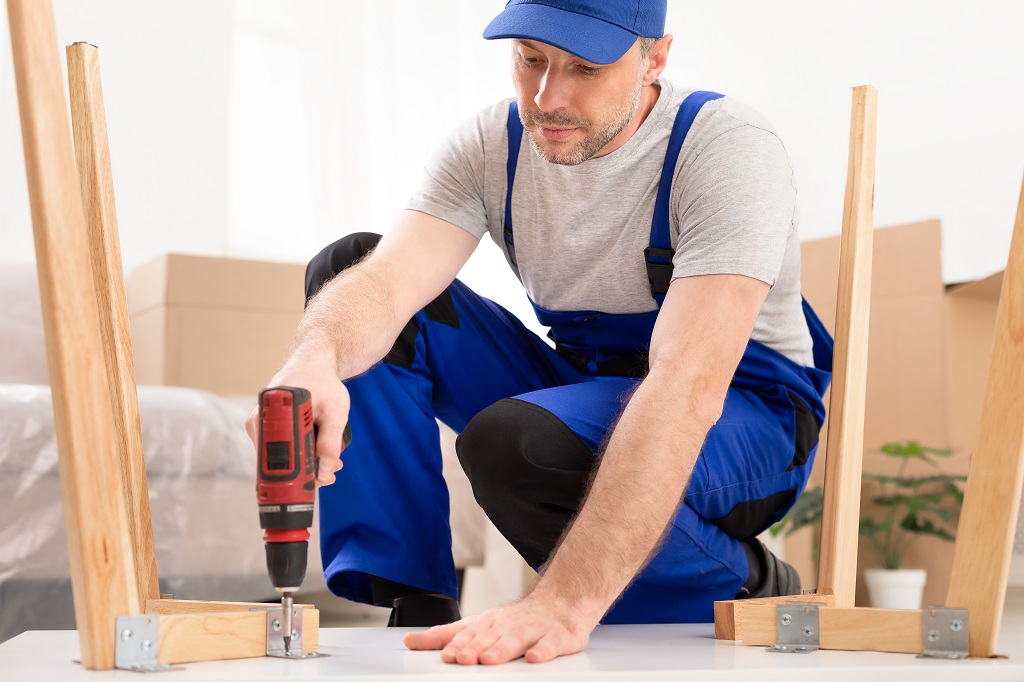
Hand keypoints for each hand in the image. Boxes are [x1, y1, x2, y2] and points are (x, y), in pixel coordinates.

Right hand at [244, 348, 350, 486]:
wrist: (314, 363)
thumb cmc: (323, 383)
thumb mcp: (335, 412)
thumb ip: (330, 443)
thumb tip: (324, 472)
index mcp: (269, 416)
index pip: (278, 459)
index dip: (297, 475)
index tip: (315, 483)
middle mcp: (259, 421)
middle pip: (278, 461)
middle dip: (307, 471)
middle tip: (331, 473)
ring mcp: (261, 425)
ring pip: (281, 456)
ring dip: (306, 463)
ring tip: (331, 461)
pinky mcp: (267, 426)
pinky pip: (281, 447)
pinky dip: (300, 452)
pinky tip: (317, 451)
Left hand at [403, 597, 593, 664]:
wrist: (560, 603)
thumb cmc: (516, 621)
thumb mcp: (479, 624)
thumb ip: (446, 635)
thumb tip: (410, 641)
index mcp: (489, 623)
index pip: (470, 634)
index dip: (458, 645)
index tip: (445, 655)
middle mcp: (509, 625)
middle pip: (491, 636)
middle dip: (475, 648)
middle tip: (462, 659)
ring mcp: (534, 630)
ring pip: (517, 639)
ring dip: (502, 648)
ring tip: (489, 659)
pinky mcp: (559, 637)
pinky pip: (551, 644)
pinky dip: (542, 650)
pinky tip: (533, 658)